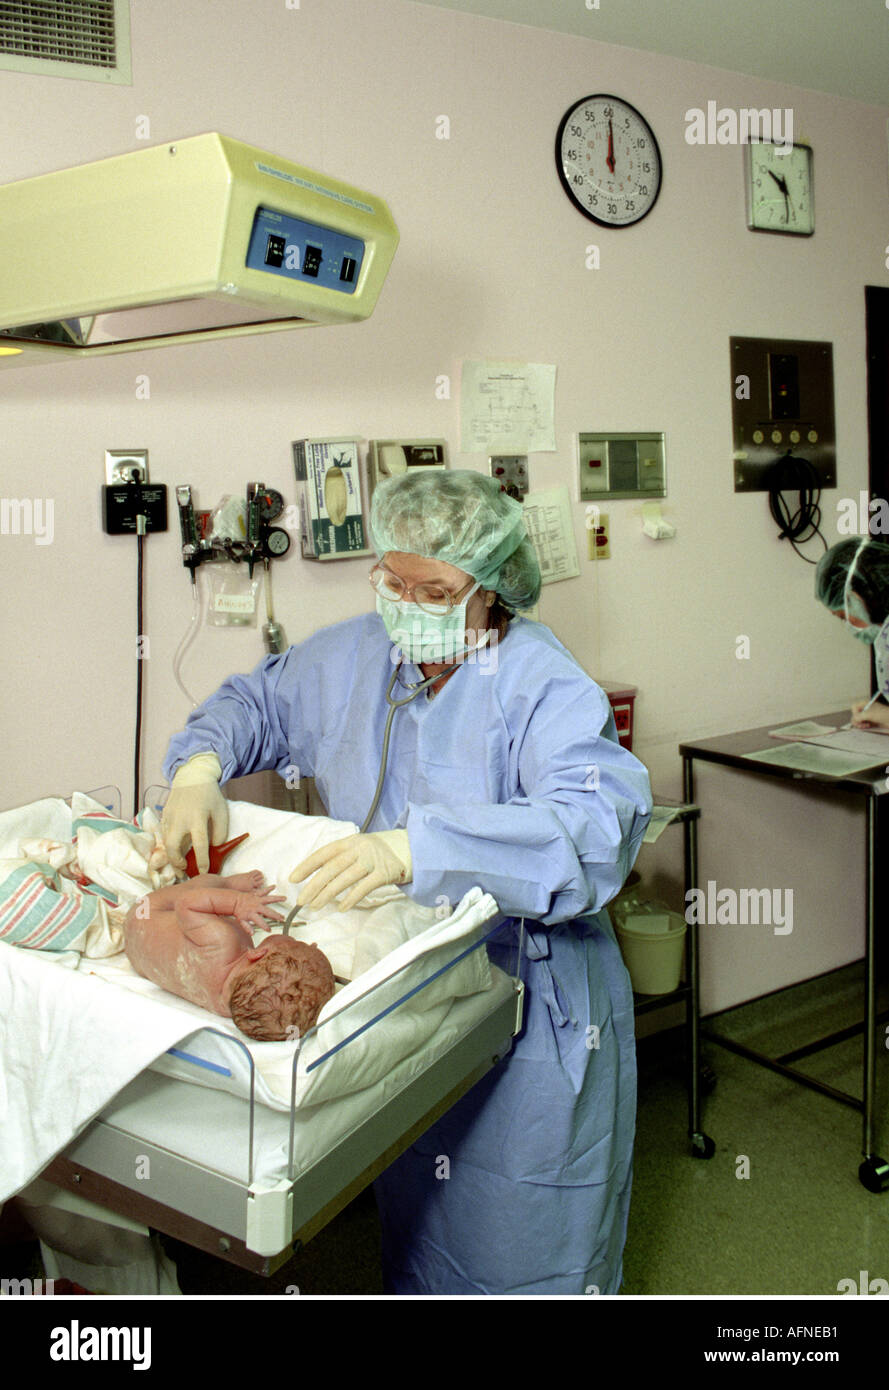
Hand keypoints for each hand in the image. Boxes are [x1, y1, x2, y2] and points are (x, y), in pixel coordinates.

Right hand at [162, 756, 228, 872]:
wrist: (193, 776)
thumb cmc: (210, 796)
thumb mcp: (221, 812)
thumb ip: (220, 833)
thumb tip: (214, 850)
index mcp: (197, 818)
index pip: (199, 844)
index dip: (202, 860)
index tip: (204, 872)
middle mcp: (181, 819)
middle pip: (172, 846)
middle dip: (177, 862)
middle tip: (185, 870)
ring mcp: (170, 817)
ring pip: (165, 842)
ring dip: (172, 856)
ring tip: (181, 864)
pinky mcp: (164, 816)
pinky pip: (164, 834)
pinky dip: (169, 844)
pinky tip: (176, 849)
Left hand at [289, 830, 411, 910]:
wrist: (407, 848)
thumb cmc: (375, 852)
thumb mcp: (357, 848)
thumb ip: (339, 859)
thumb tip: (314, 879)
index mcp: (349, 842)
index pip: (324, 853)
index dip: (307, 866)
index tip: (293, 879)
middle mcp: (359, 849)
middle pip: (332, 868)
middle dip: (314, 885)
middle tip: (301, 900)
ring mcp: (372, 860)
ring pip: (345, 878)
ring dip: (328, 894)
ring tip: (316, 906)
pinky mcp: (384, 873)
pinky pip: (364, 887)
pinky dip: (351, 898)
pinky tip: (341, 907)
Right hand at [851, 700, 888, 731]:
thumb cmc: (881, 714)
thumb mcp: (868, 714)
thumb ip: (858, 717)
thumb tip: (853, 720)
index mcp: (865, 704)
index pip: (854, 707)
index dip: (854, 713)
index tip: (858, 717)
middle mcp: (866, 709)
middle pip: (855, 714)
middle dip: (857, 720)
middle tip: (861, 725)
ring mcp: (868, 715)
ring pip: (859, 720)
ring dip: (860, 724)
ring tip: (866, 726)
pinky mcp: (871, 721)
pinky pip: (863, 724)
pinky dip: (864, 726)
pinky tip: (868, 726)